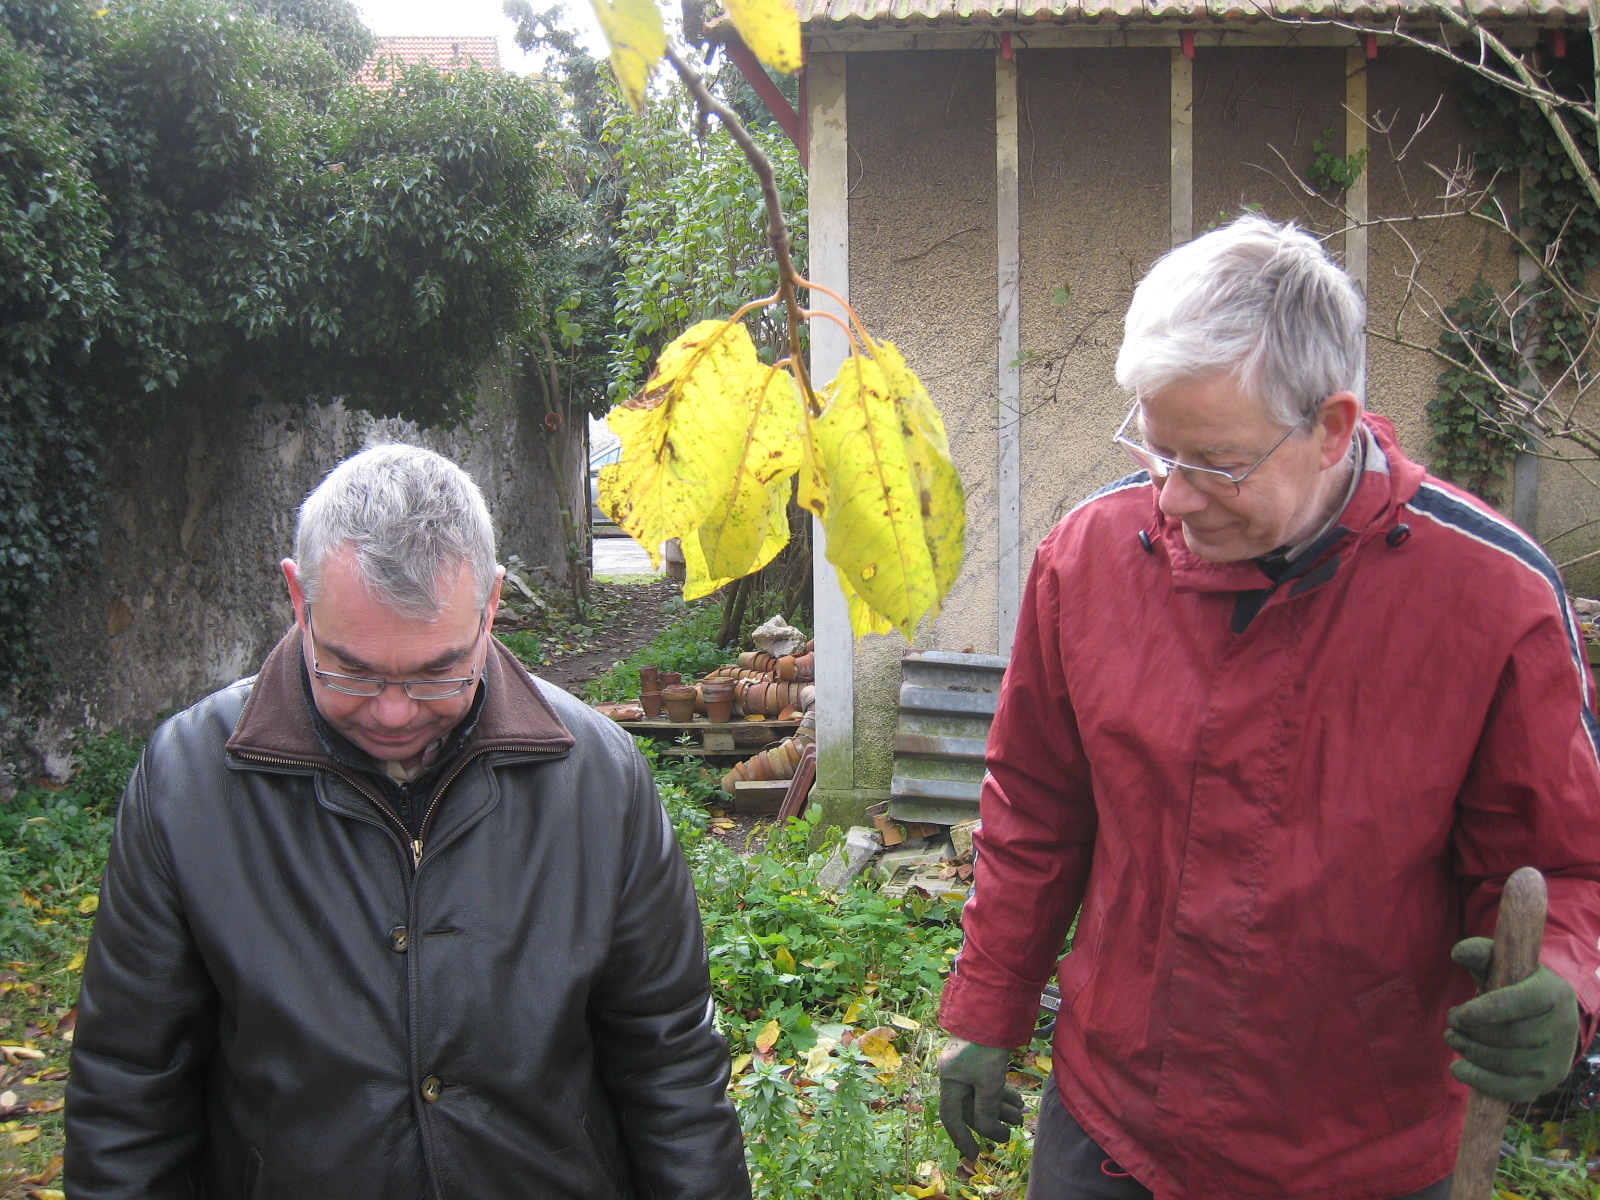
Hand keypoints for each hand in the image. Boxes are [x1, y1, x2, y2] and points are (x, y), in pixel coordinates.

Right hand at [937, 1038, 1022, 1161]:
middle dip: (991, 1121)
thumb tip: (989, 1132)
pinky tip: (1018, 1101)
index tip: (975, 1155)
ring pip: (982, 1095)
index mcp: (949, 1080)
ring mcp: (967, 1066)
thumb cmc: (986, 1048)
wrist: (992, 1010)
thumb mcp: (988, 1082)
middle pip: (970, 1107)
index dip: (962, 1138)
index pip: (951, 1116)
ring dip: (1000, 1108)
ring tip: (1020, 1116)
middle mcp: (955, 1074)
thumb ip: (987, 1110)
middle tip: (1010, 1133)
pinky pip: (988, 1083)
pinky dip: (1002, 1094)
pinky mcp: (980, 1059)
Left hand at [1445, 937, 1579, 1101]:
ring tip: (1454, 1041)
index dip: (1482, 1012)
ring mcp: (1558, 1059)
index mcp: (1553, 993)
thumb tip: (1458, 952)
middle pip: (1508, 1036)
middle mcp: (1562, 1028)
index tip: (1456, 1015)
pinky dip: (1482, 1082)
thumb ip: (1481, 954)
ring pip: (1507, 1063)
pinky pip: (1513, 1090)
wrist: (1546, 1015)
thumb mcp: (1502, 965)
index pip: (1517, 1004)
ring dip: (1472, 1054)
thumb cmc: (1515, 985)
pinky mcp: (1548, 1082)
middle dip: (1471, 1034)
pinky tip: (1460, 1069)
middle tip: (1451, 1027)